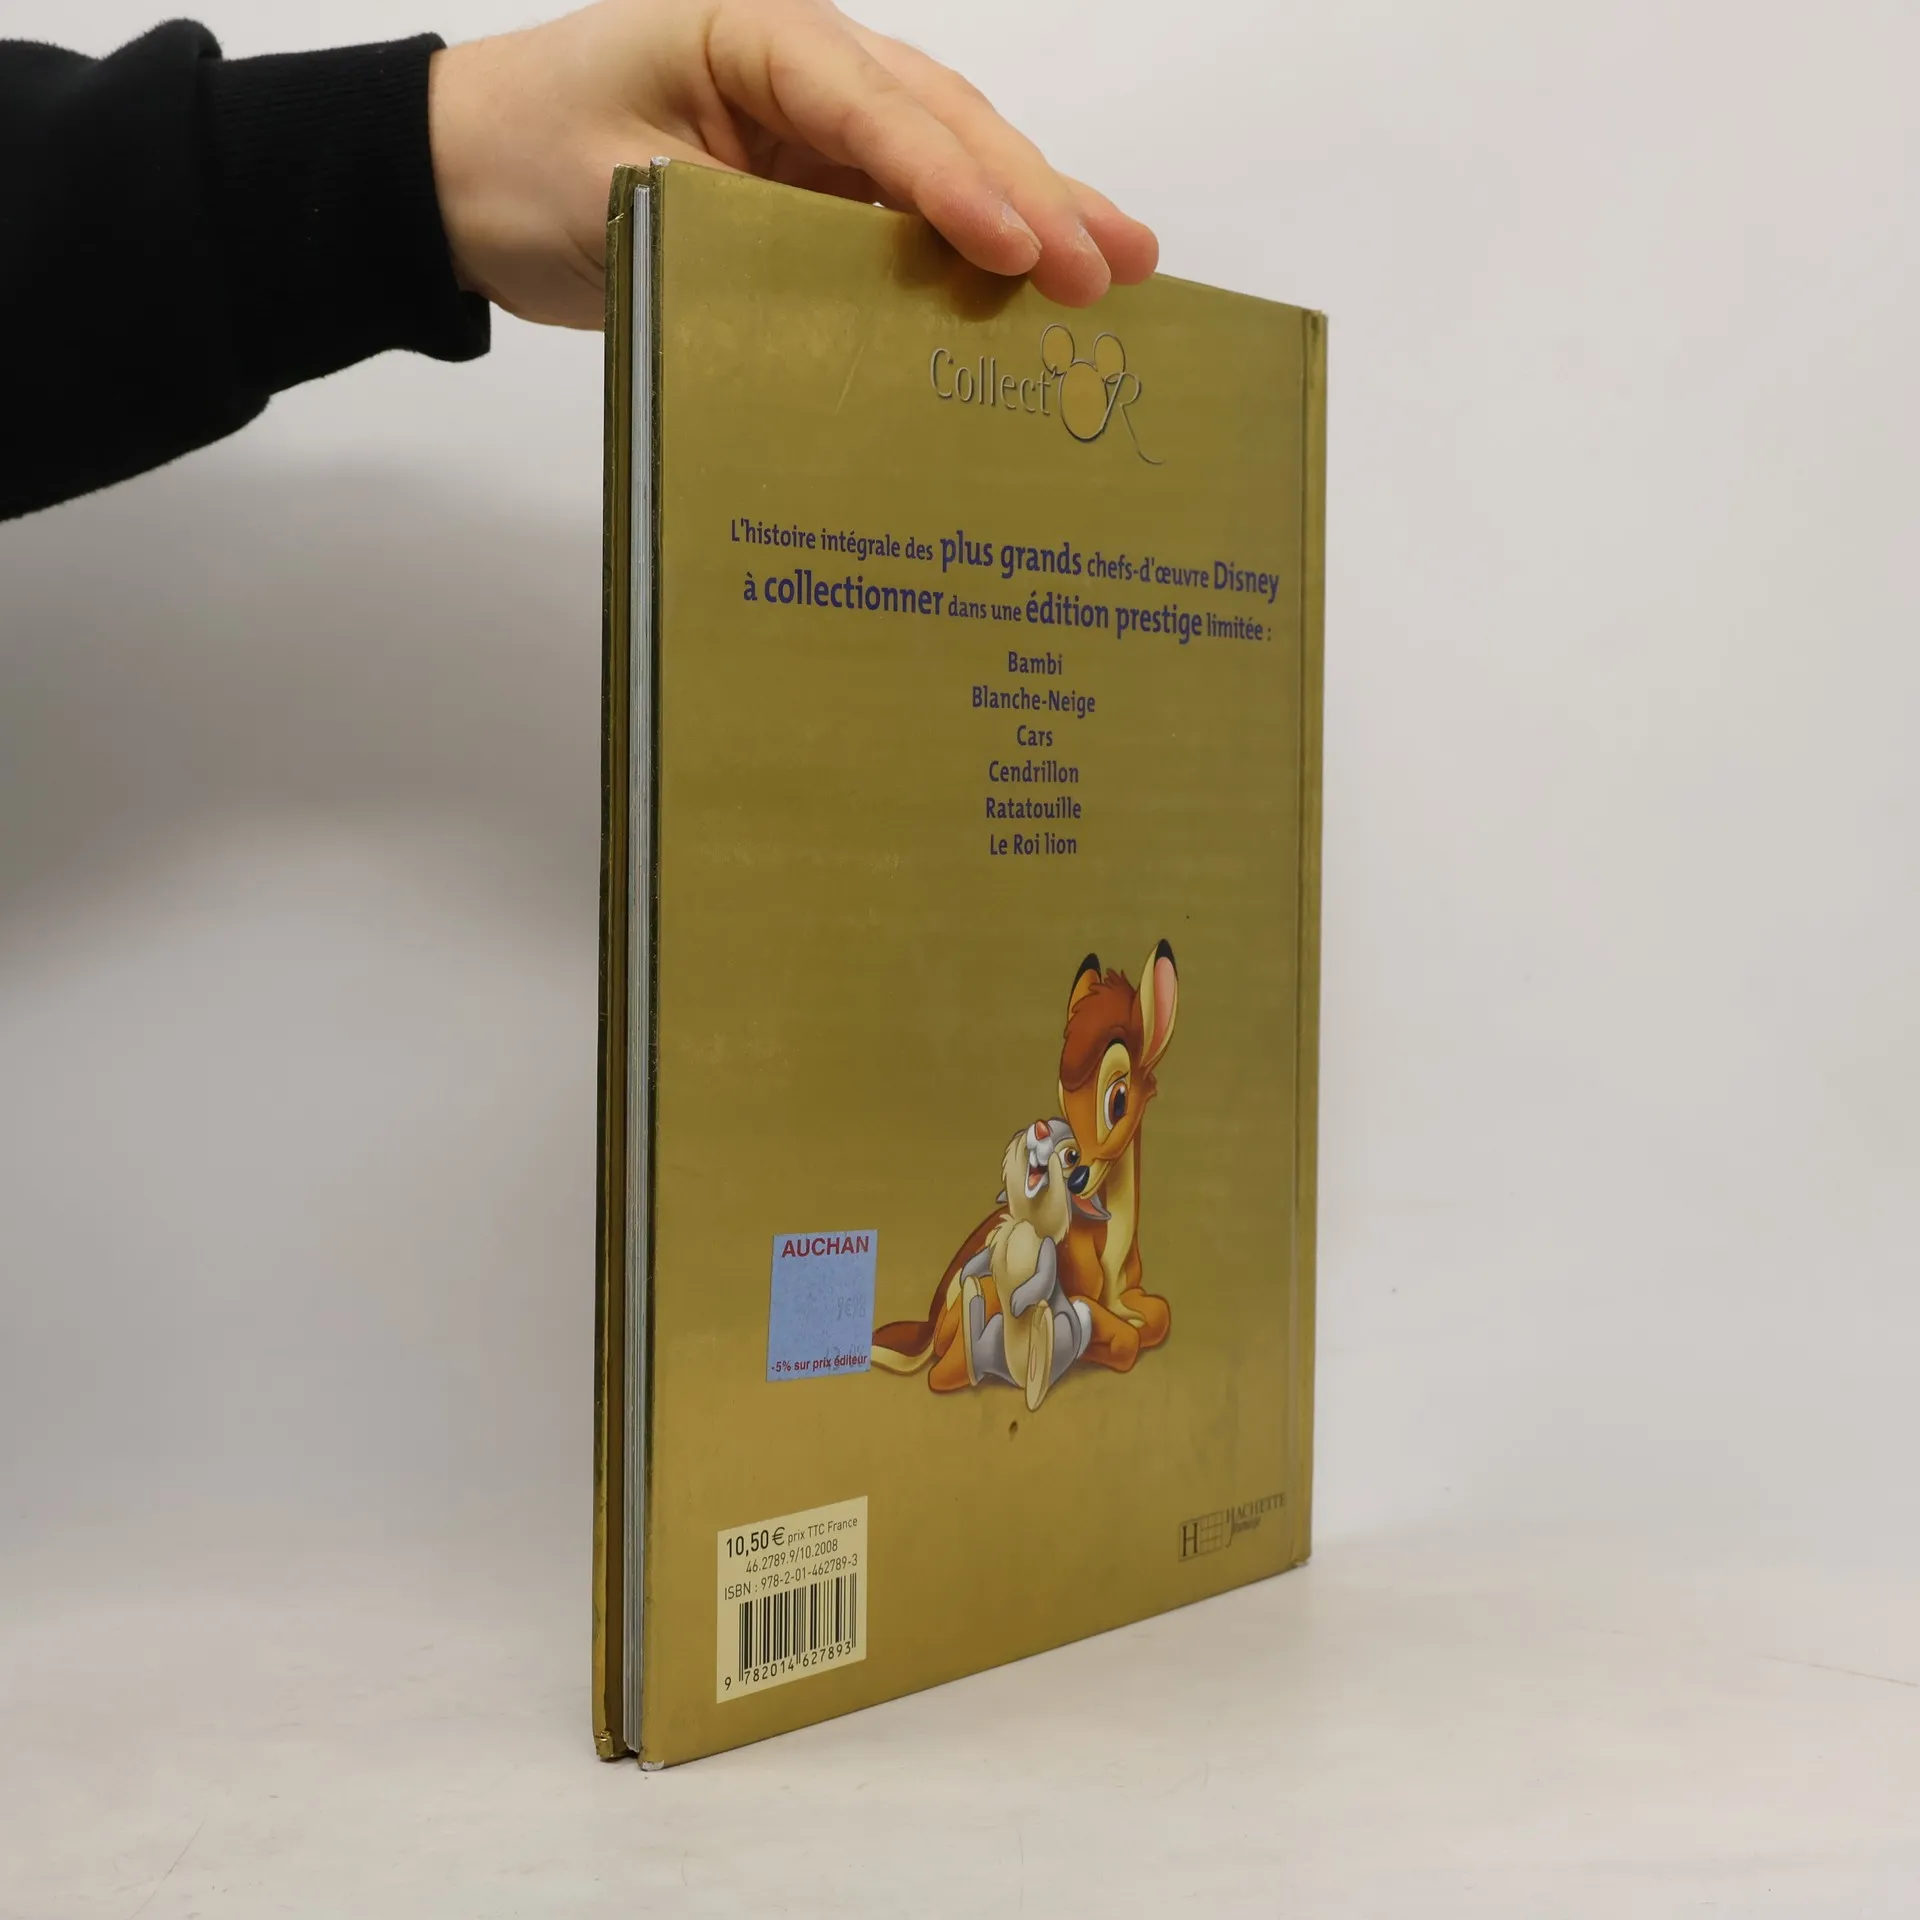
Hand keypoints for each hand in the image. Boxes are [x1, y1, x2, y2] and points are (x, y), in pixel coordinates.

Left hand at [426, 0, 1158, 328]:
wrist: (463, 178)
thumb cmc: (525, 161)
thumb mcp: (627, 193)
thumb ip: (747, 229)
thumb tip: (863, 304)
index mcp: (754, 36)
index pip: (875, 111)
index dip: (953, 184)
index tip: (1019, 250)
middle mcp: (805, 70)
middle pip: (942, 125)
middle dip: (1034, 197)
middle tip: (1115, 269)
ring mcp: (818, 129)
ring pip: (948, 164)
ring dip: (1035, 216)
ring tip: (1124, 270)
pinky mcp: (817, 188)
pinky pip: (910, 217)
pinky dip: (976, 254)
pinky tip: (1040, 286)